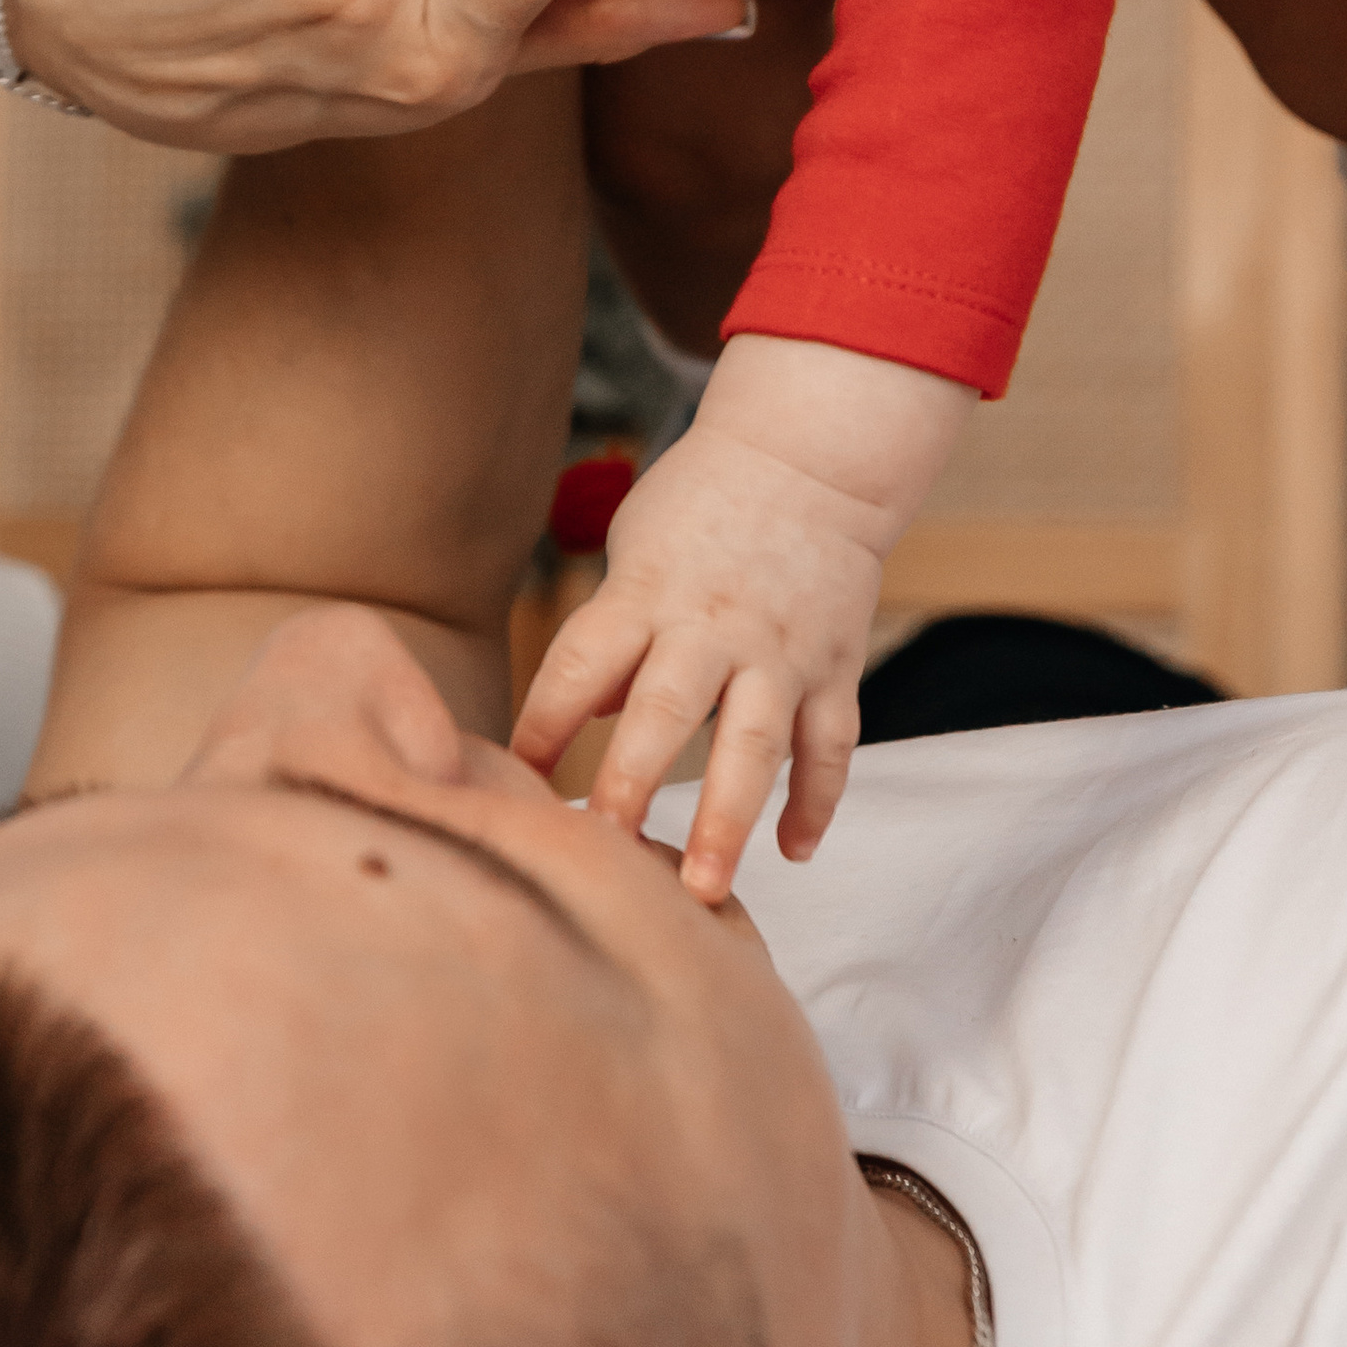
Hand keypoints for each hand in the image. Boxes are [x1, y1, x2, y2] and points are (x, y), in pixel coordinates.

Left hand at [512, 337, 968, 896]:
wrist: (813, 458)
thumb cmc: (702, 503)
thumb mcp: (632, 551)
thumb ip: (611, 633)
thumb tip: (590, 713)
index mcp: (645, 593)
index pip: (580, 665)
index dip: (543, 726)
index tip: (512, 784)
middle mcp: (711, 626)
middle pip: (666, 713)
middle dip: (632, 783)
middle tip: (604, 850)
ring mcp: (780, 651)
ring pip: (756, 744)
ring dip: (730, 819)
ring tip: (706, 888)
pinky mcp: (835, 666)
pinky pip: (830, 744)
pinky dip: (818, 800)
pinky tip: (794, 851)